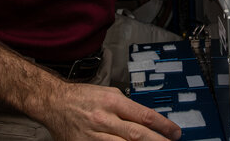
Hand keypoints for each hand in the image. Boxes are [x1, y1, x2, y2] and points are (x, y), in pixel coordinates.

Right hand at [45, 82, 180, 140]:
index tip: (174, 132)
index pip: (144, 115)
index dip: (162, 125)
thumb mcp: (109, 94)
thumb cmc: (83, 98)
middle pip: (137, 134)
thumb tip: (148, 120)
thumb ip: (127, 107)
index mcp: (112, 101)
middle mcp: (104, 118)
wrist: (55, 103)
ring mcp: (94, 135)